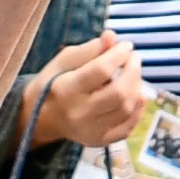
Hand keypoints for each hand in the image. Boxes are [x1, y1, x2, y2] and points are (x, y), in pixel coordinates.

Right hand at [23, 37, 155, 157]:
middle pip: (119, 92)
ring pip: (126, 109)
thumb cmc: (53, 83)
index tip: (126, 45)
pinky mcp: (98, 141)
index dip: (119, 55)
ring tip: (134, 74)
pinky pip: (126, 129)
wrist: (40, 118)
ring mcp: (90, 131)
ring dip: (137, 87)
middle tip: (134, 58)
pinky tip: (138, 96)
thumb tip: (112, 36)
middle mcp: (79, 113)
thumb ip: (89, 49)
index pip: (101, 70)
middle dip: (133, 71)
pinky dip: (138, 111)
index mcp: (66, 89)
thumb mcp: (63, 61)